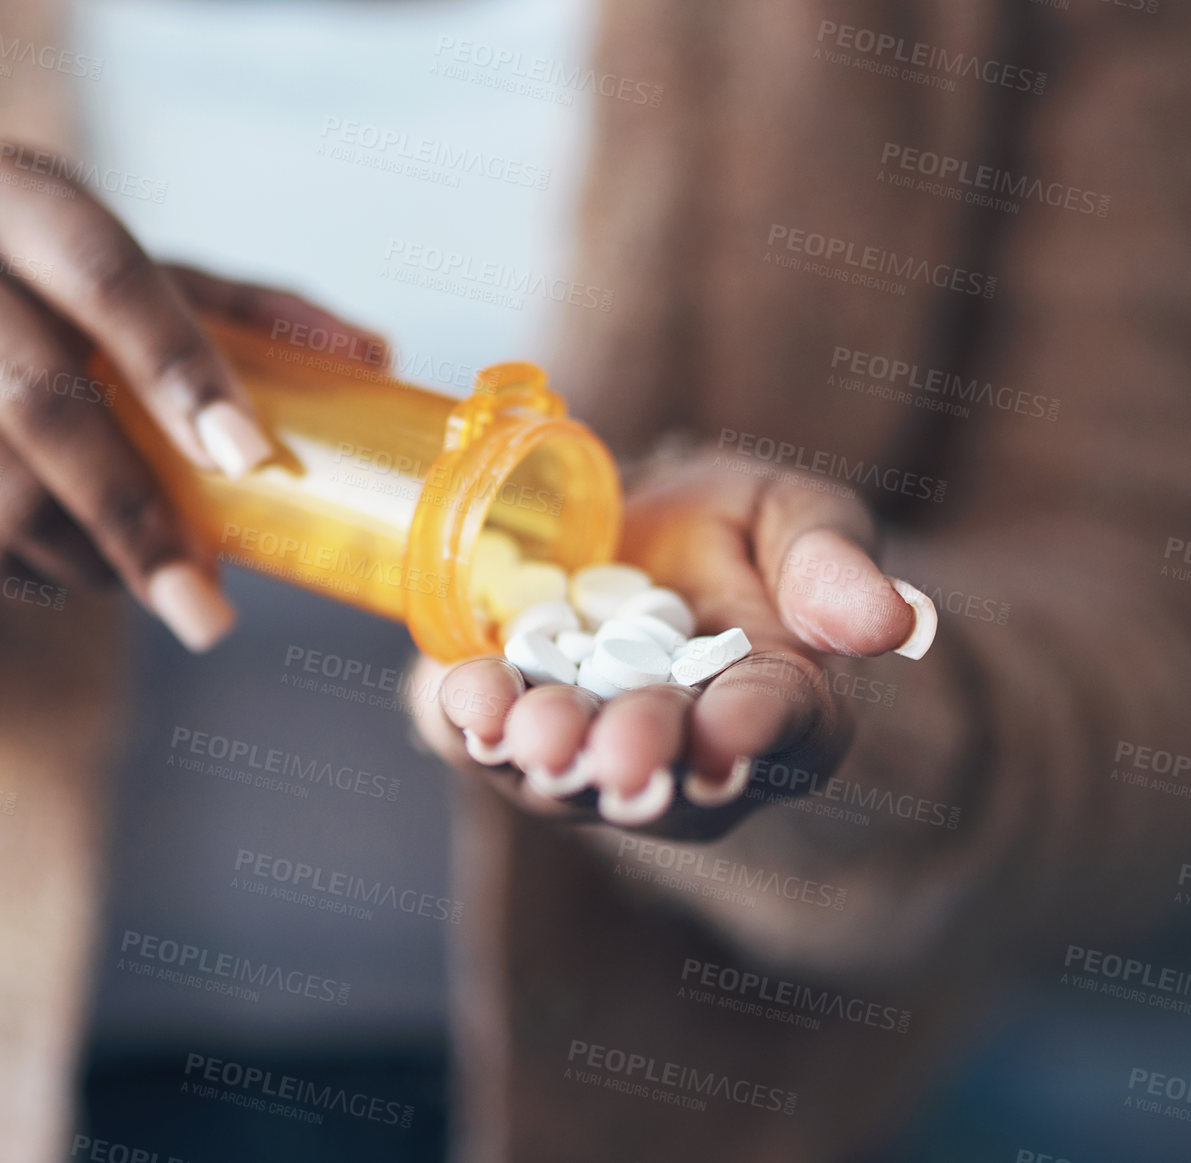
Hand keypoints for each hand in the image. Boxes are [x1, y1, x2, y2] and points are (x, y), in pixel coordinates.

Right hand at [0, 145, 380, 650]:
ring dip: (90, 559)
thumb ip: (248, 316)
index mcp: (12, 194)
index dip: (181, 370)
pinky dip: (29, 575)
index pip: (108, 277)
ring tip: (145, 583)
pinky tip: (68, 573)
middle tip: (209, 609)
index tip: (249, 459)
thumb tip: (373, 355)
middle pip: (45, 402)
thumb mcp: (134, 289)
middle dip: (140, 517)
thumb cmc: (42, 316)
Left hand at [414, 447, 934, 838]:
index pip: (779, 728)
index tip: (728, 729)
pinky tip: (463, 695)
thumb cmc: (720, 526)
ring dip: (545, 754)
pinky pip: (480, 742)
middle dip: (635, 758)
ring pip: (565, 776)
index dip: (753, 730)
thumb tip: (890, 621)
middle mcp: (680, 756)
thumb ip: (830, 561)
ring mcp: (583, 754)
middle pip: (663, 774)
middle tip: (615, 753)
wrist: (614, 524)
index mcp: (780, 706)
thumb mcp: (788, 513)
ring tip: (528, 730)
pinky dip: (469, 722)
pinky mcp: (500, 730)